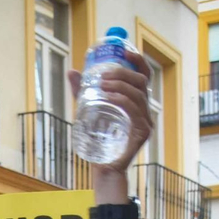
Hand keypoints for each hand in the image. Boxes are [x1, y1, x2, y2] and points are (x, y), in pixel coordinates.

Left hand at [66, 47, 152, 171]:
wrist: (103, 167)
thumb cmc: (97, 140)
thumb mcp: (88, 111)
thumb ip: (82, 92)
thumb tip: (72, 71)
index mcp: (136, 101)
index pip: (143, 75)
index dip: (138, 60)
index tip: (125, 51)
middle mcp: (145, 109)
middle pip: (141, 81)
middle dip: (122, 73)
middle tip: (102, 75)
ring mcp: (146, 121)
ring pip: (138, 93)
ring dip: (120, 85)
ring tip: (101, 84)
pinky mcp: (143, 132)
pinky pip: (135, 110)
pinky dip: (122, 100)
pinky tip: (108, 97)